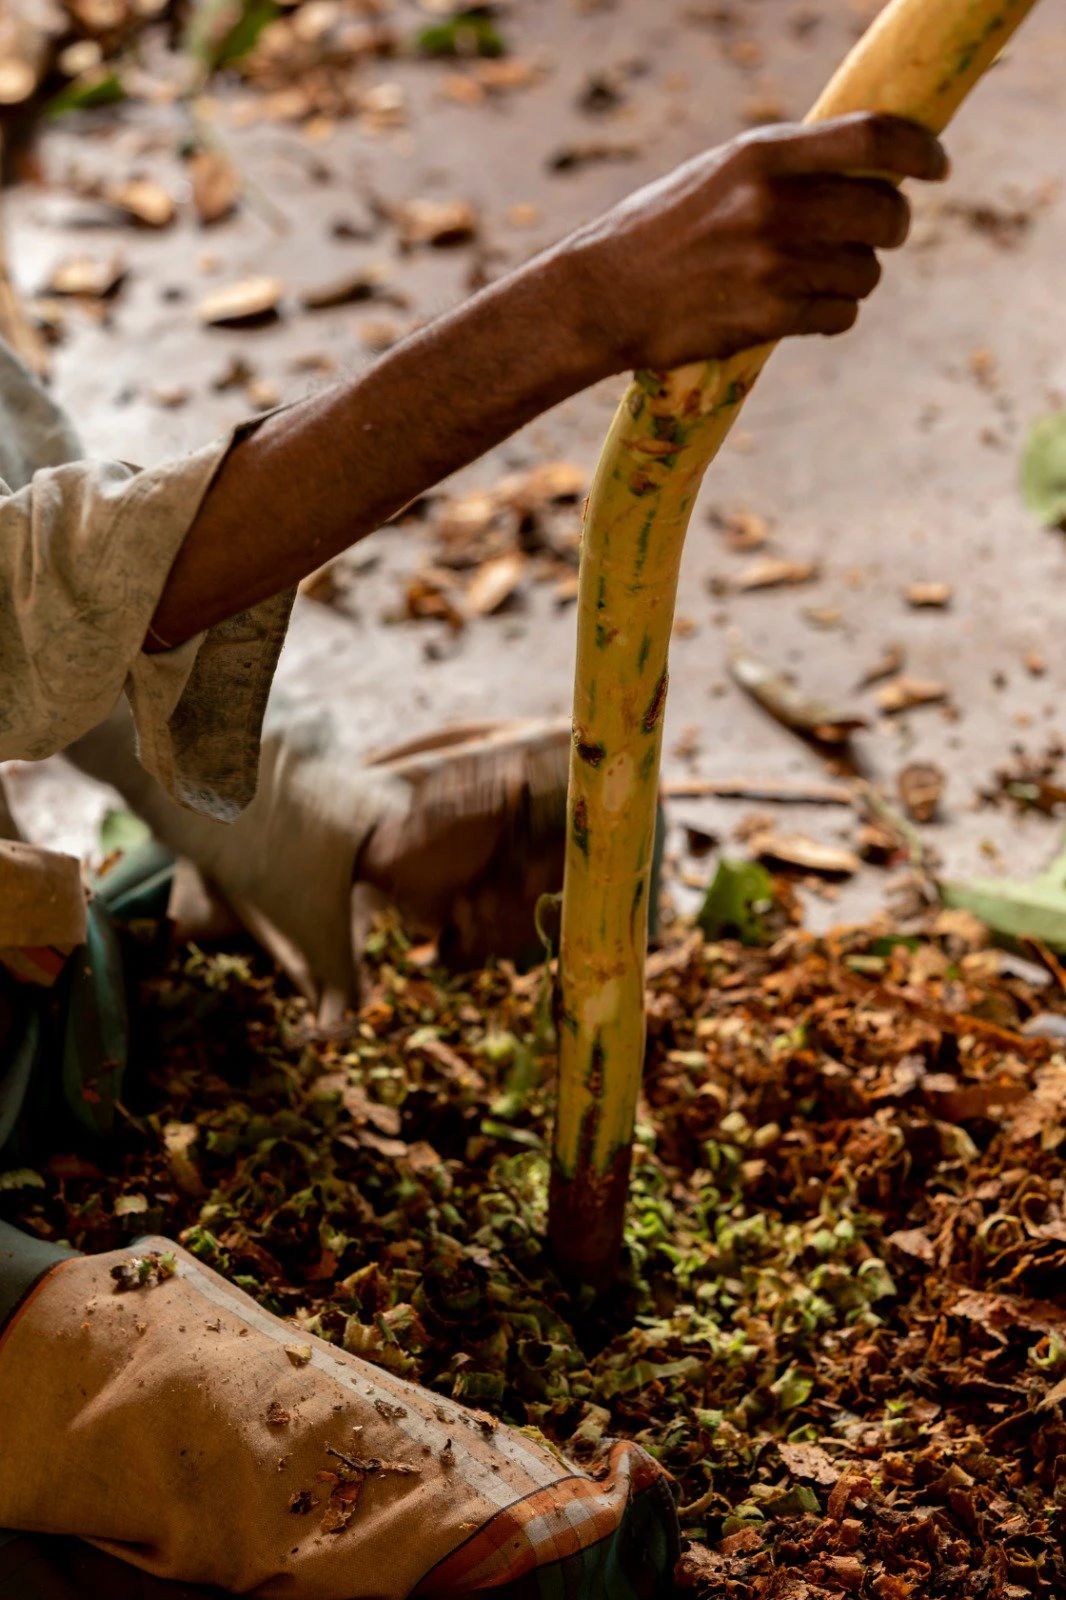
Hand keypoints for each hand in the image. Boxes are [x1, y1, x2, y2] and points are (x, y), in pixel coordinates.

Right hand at [563, 112, 948, 373]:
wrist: (601, 296)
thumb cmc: (659, 232)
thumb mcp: (720, 175)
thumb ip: (787, 168)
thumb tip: (866, 167)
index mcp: (762, 155)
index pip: (874, 138)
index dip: (921, 150)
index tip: (937, 166)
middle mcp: (773, 205)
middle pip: (884, 211)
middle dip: (892, 226)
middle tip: (876, 235)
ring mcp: (772, 264)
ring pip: (866, 271)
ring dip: (856, 278)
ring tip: (815, 278)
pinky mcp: (767, 317)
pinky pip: (840, 315)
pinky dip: (832, 315)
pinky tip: (800, 311)